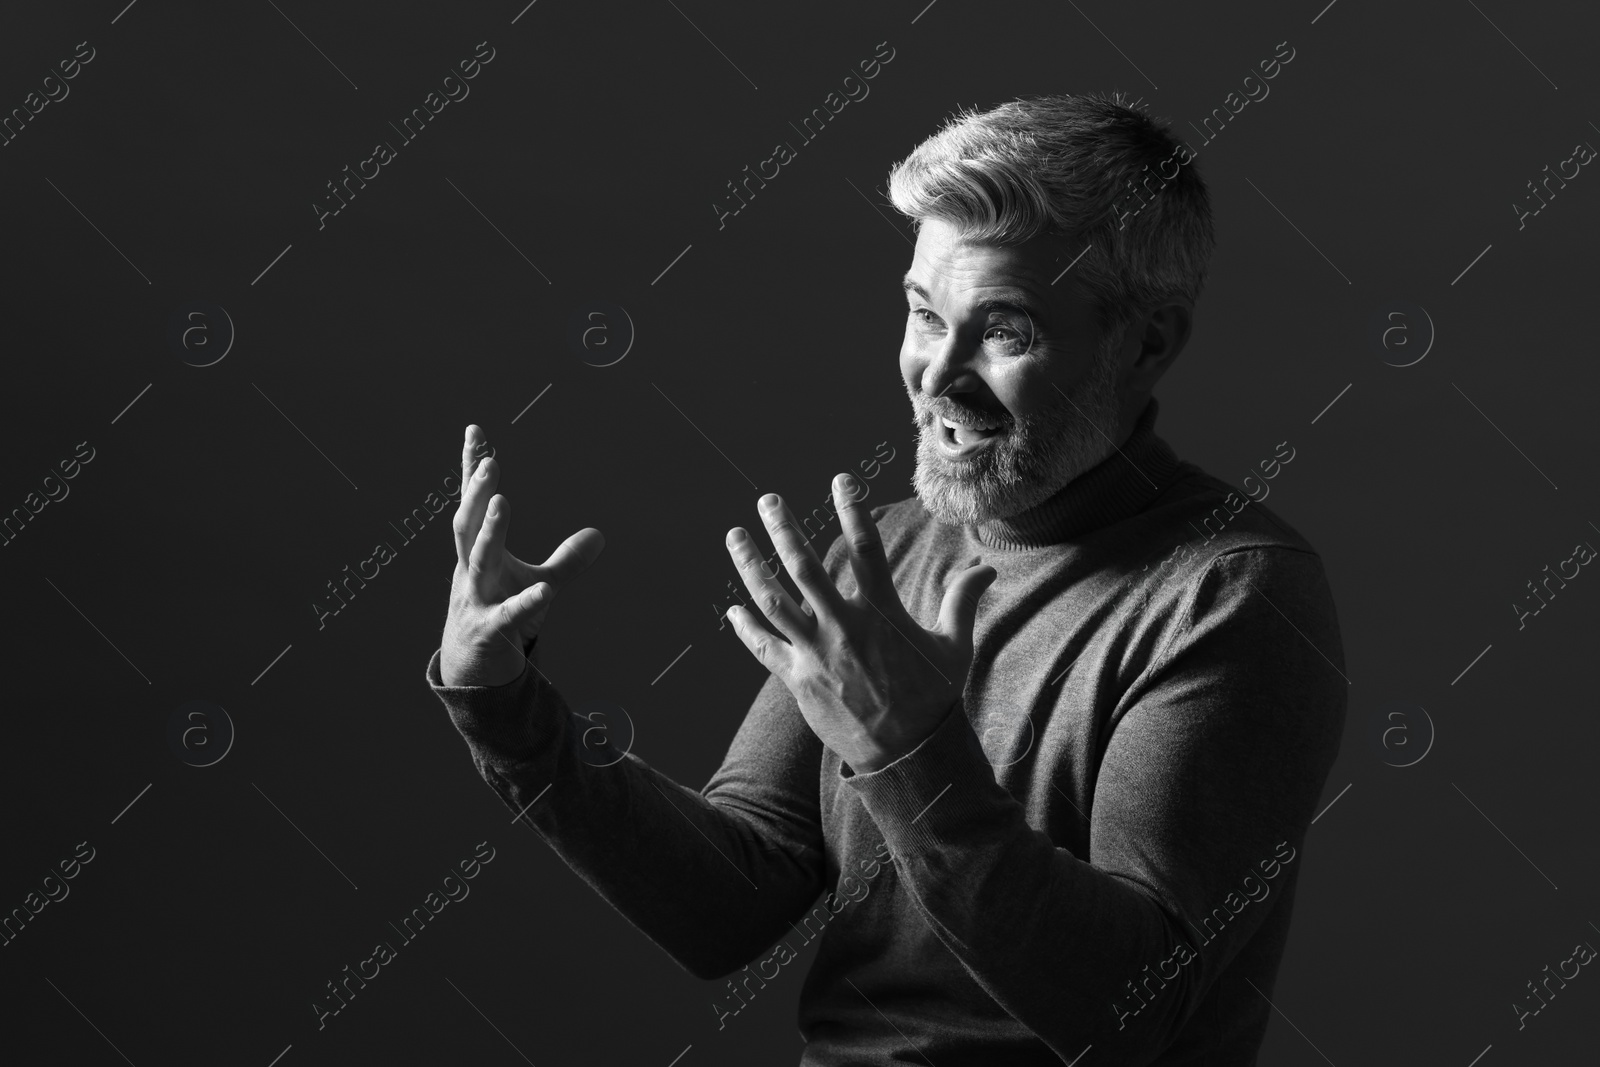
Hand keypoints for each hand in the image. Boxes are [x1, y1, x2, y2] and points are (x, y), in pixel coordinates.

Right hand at [439, 425, 604, 687]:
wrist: (473, 671)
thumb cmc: (502, 617)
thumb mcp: (538, 584)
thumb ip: (567, 560)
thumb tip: (600, 535)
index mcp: (478, 553)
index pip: (473, 504)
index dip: (472, 469)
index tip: (474, 430)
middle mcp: (470, 571)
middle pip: (467, 525)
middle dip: (476, 493)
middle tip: (490, 463)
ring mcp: (475, 600)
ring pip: (479, 561)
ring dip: (490, 532)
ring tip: (502, 501)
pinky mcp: (489, 632)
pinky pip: (509, 616)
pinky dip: (526, 603)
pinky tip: (546, 591)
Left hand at [723, 474, 995, 772]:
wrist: (907, 756)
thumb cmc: (932, 698)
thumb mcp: (955, 647)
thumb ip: (962, 602)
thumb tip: (987, 568)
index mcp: (881, 613)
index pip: (867, 549)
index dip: (854, 510)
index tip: (842, 479)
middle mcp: (843, 628)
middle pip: (804, 567)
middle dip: (783, 529)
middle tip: (767, 499)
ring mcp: (816, 653)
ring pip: (773, 601)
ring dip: (750, 566)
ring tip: (734, 536)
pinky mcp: (798, 680)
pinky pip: (764, 648)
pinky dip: (746, 628)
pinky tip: (732, 609)